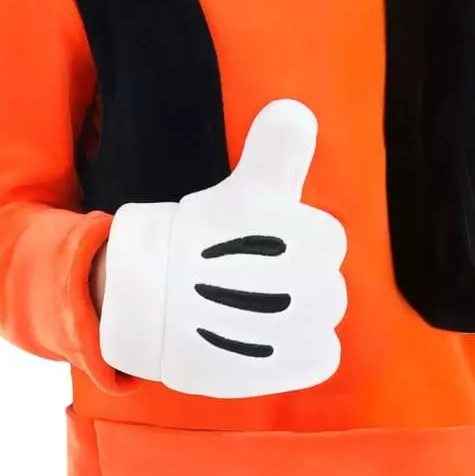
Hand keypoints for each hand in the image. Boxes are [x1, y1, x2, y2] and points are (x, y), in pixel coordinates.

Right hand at [97, 101, 347, 395]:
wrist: (145, 302)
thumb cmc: (198, 239)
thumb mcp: (244, 189)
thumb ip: (279, 150)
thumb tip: (297, 111)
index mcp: (306, 233)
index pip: (328, 239)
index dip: (292, 241)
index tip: (257, 246)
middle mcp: (312, 280)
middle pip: (329, 283)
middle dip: (293, 280)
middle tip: (244, 281)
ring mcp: (303, 327)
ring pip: (323, 319)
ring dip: (293, 315)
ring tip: (247, 310)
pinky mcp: (291, 364)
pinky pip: (323, 356)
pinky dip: (299, 350)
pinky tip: (264, 338)